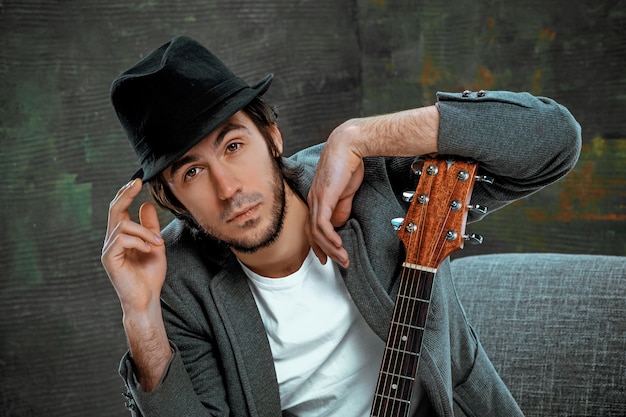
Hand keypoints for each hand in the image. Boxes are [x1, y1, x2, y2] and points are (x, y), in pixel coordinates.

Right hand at [101, 179, 165, 313]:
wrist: (147, 298)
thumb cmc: (150, 275)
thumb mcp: (155, 245)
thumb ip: (150, 226)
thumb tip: (146, 204)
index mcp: (122, 237)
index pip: (120, 210)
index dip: (126, 194)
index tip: (136, 181)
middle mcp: (112, 241)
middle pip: (114, 210)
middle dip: (125, 194)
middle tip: (137, 182)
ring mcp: (108, 249)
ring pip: (123, 225)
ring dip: (145, 231)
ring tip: (158, 243)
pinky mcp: (109, 258)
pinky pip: (122, 239)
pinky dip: (139, 241)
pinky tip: (150, 250)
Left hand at [307, 107, 438, 267]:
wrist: (349, 146)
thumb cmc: (348, 164)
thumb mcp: (345, 192)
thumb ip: (341, 208)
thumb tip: (339, 224)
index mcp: (317, 199)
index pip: (312, 228)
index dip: (318, 245)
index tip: (327, 258)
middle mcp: (313, 200)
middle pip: (313, 234)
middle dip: (325, 252)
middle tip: (338, 263)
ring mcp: (316, 199)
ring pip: (317, 232)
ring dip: (331, 248)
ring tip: (343, 258)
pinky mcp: (323, 198)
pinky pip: (322, 223)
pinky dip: (329, 237)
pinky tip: (339, 245)